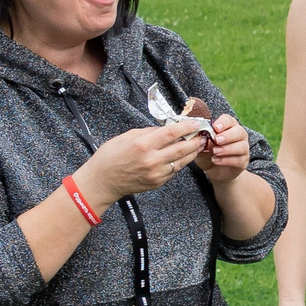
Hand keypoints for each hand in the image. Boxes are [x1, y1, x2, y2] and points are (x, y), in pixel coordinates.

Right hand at [75, 119, 209, 206]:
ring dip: (192, 152)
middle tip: (203, 134)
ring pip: (182, 161)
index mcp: (143, 144)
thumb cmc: (111, 156)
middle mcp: (152, 159)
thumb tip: (166, 128)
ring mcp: (156, 173)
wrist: (103, 181)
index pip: (171, 133)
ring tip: (198, 144)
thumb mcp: (127, 137)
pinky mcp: (158, 182)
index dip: (187, 127)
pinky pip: (175, 170)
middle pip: (182, 148)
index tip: (196, 122)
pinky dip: (181, 162)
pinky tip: (184, 156)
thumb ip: (149, 132)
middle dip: (195, 140)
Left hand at [187, 104, 249, 182]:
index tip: (215, 127)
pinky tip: (216, 160)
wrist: (214, 170)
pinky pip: (239, 159)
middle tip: (216, 140)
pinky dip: (227, 160)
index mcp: (228, 127)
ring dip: (228, 149)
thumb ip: (201, 140)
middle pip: (240, 131)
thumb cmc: (208, 154)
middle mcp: (239, 136)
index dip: (223, 122)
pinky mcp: (243, 161)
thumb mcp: (200, 146)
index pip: (229, 120)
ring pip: (242, 146)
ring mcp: (243, 149)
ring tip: (215, 152)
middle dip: (228, 135)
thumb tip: (200, 134)